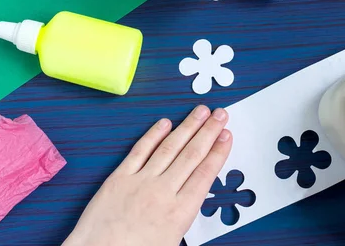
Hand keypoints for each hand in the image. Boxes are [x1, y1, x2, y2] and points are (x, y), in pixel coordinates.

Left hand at [63, 105, 231, 245]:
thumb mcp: (172, 242)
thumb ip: (184, 216)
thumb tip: (192, 199)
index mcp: (179, 212)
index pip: (206, 173)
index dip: (218, 151)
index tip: (226, 136)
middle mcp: (162, 193)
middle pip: (192, 154)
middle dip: (209, 131)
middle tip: (220, 116)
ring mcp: (140, 182)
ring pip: (170, 147)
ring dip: (187, 127)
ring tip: (200, 112)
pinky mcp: (119, 178)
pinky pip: (139, 151)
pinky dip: (153, 135)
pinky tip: (164, 123)